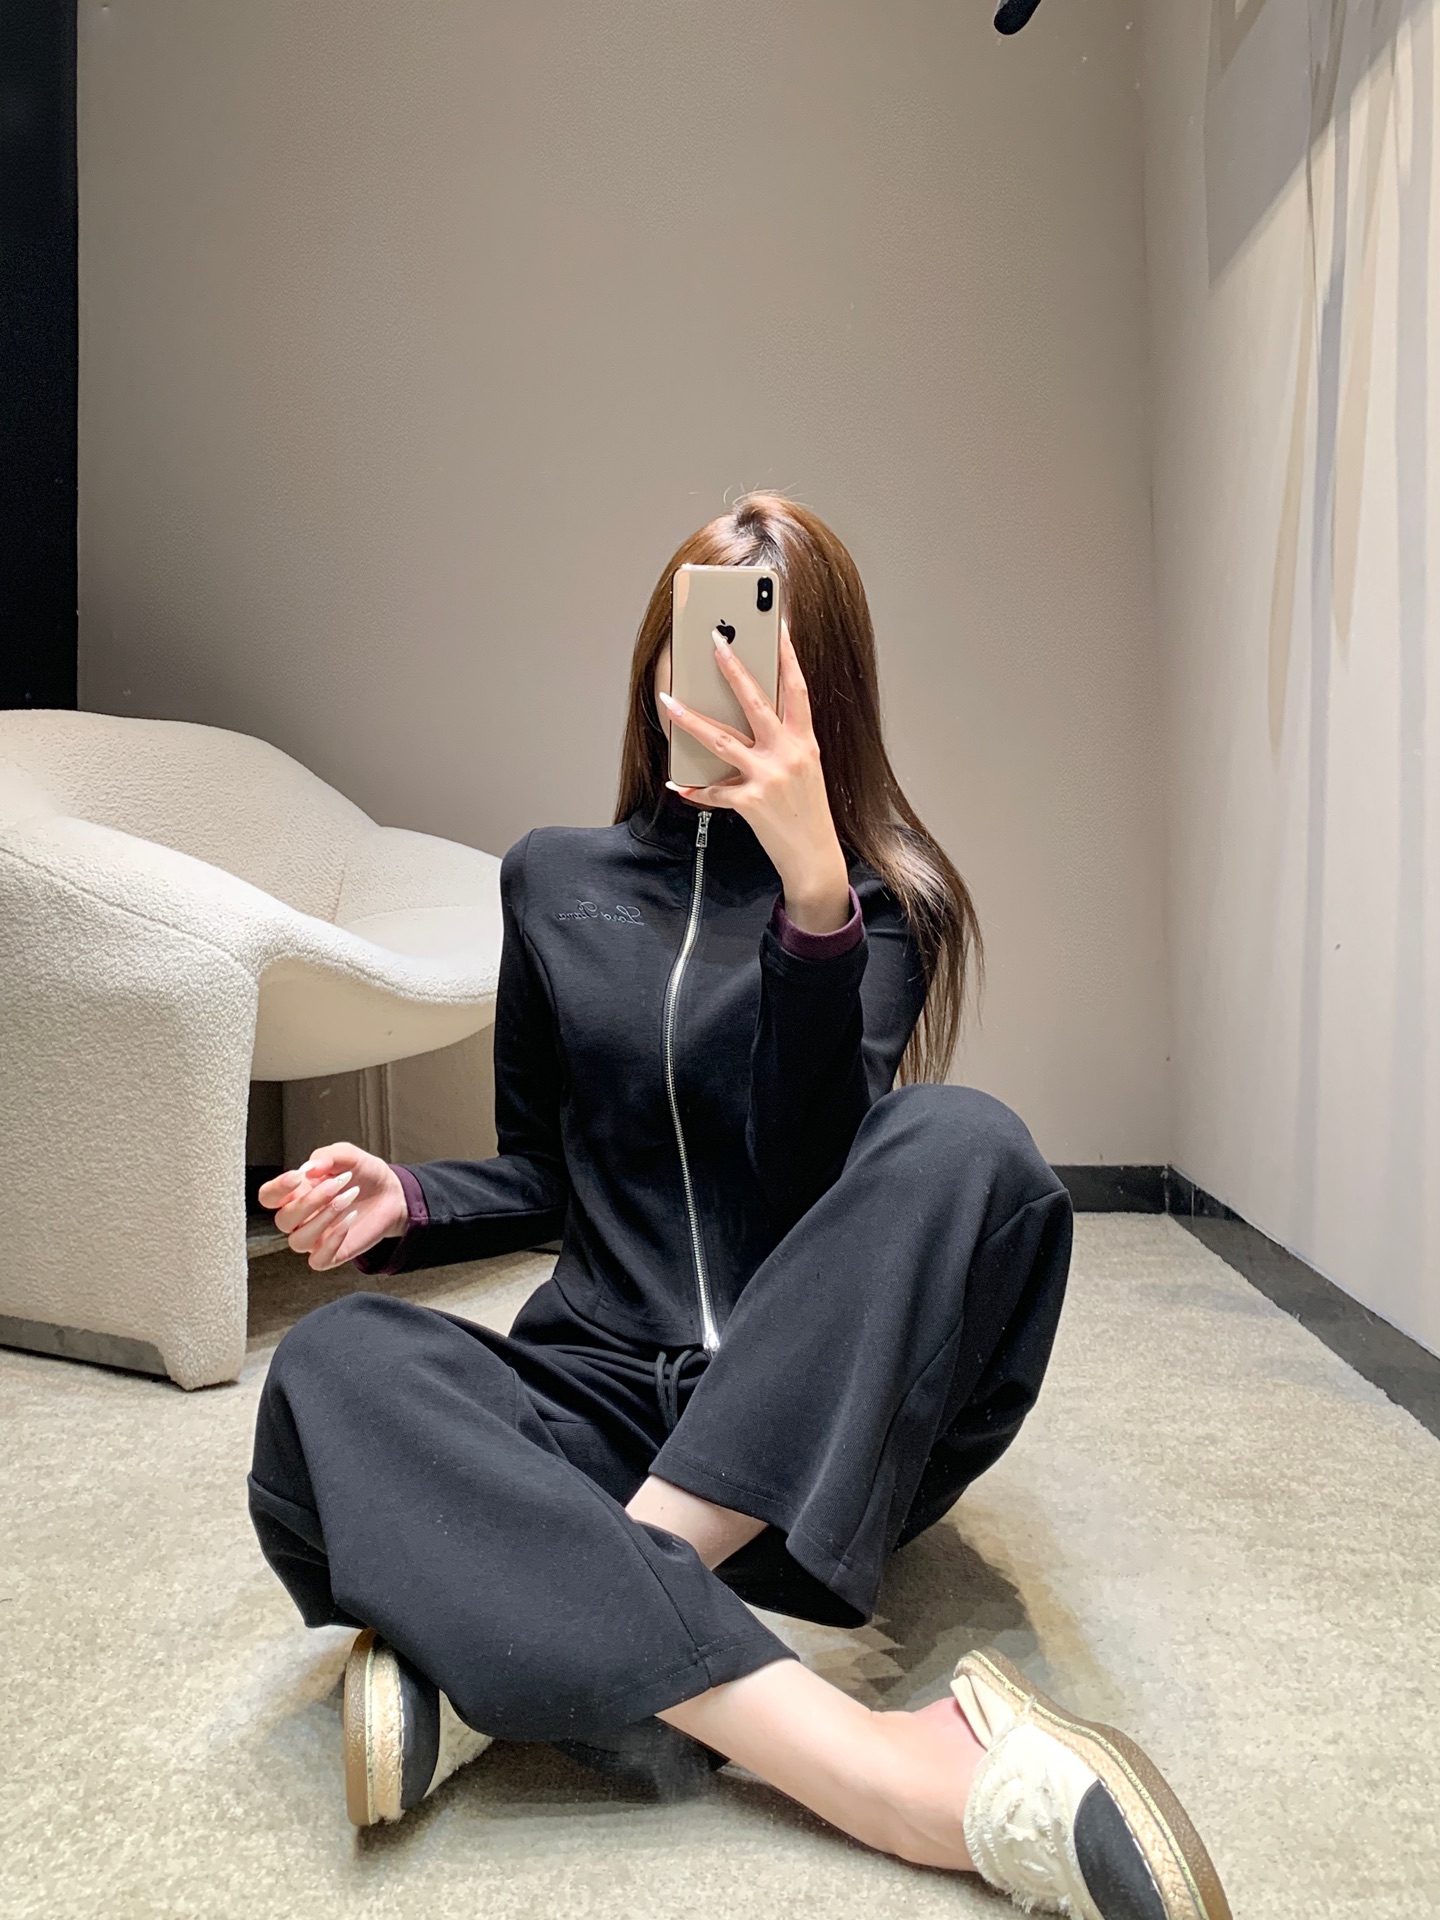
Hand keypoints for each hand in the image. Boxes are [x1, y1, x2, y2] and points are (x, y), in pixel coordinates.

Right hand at [257, 1143, 408, 1270]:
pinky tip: (348, 1221)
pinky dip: (331, 1242)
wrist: (392, 1192)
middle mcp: (300, 1218)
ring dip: (323, 1219)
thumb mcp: (347, 1155)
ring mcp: (314, 1238)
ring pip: (298, 1241)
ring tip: (349, 1198)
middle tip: (337, 1184)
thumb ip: (326, 1156)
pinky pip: (317, 1260)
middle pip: (283, 1221)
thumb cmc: (364, 1174)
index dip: (277, 1188)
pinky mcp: (332, 1254)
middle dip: (309, 1202)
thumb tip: (307, 1167)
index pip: (268, 1197)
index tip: (298, 1176)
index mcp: (296, 1193)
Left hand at [659, 628, 850, 933]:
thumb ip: (784, 744)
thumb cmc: (809, 813)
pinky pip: (714, 790)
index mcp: (805, 742)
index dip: (788, 655)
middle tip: (714, 641)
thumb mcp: (806, 770)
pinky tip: (678, 782)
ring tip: (668, 701)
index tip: (777, 626)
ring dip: (690, 719)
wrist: (815, 858)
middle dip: (733, 668)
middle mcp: (789, 754)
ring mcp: (769, 777)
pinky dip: (695, 788)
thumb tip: (750, 724)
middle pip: (755, 702)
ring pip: (721, 740)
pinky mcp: (751, 802)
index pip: (797, 689)